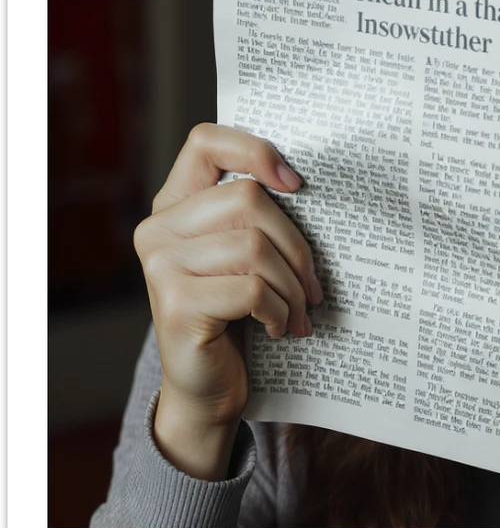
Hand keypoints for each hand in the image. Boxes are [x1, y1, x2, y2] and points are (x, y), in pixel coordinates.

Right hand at [133, 123, 319, 478]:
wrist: (207, 386)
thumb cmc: (236, 310)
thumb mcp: (244, 254)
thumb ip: (255, 215)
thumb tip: (303, 184)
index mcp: (175, 204)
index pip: (205, 142)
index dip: (254, 150)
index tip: (296, 183)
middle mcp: (158, 229)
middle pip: (249, 200)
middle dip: (296, 244)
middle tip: (312, 284)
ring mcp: (161, 267)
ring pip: (255, 246)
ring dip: (293, 286)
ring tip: (300, 310)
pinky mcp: (176, 305)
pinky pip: (253, 290)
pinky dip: (281, 311)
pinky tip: (281, 328)